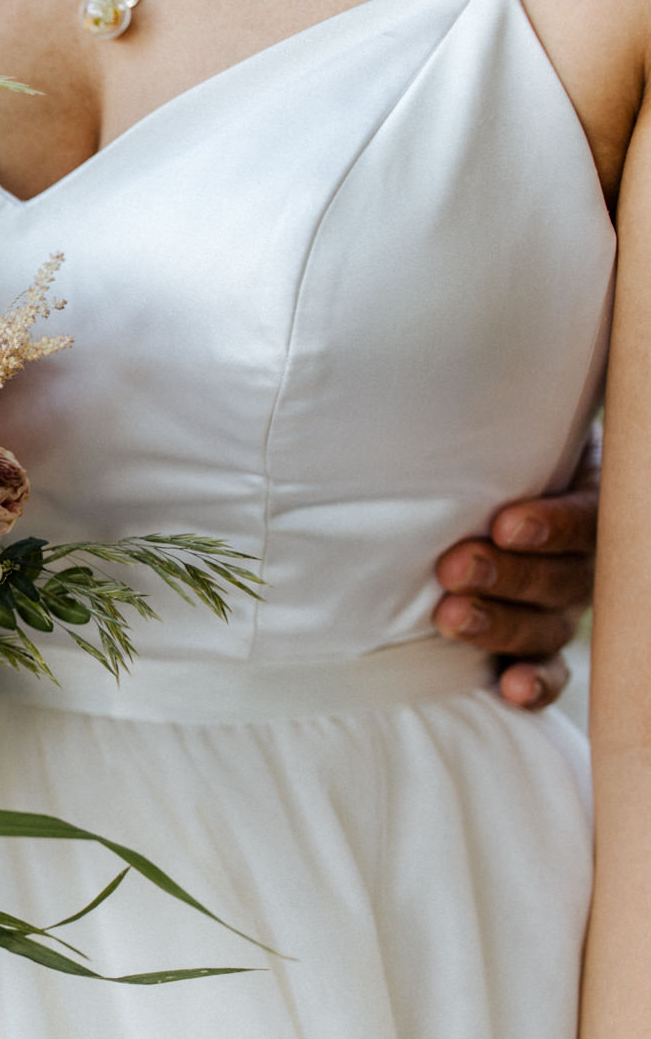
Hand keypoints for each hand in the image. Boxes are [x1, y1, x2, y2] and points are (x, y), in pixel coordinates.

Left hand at [432, 436, 598, 710]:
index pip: (588, 518)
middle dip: (508, 574)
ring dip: (500, 625)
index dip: (553, 525)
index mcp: (590, 500)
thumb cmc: (485, 451)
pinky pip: (547, 674)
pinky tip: (511, 690)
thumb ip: (500, 414)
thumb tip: (466, 347)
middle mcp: (582, 560)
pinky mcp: (533, 648)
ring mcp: (559, 607)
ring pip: (546, 626)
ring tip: (449, 616)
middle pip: (563, 578)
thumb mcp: (508, 428)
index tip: (506, 522)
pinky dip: (534, 685)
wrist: (477, 487)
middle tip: (455, 566)